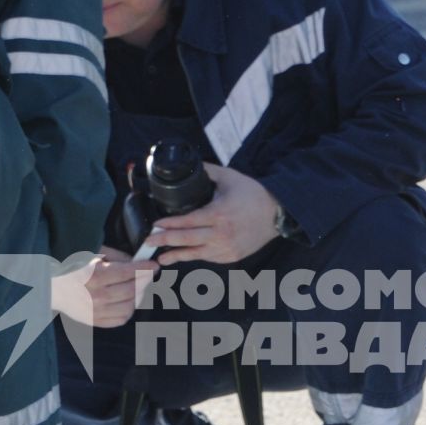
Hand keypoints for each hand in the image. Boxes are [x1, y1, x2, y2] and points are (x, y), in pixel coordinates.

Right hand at [49, 247, 156, 327]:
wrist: (50, 287)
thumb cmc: (72, 267)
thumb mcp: (92, 254)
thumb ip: (116, 257)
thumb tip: (137, 261)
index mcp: (95, 276)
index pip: (129, 273)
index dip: (145, 269)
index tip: (154, 266)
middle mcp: (96, 296)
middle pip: (131, 290)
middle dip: (144, 280)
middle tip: (148, 274)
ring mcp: (95, 311)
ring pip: (129, 306)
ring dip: (138, 295)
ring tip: (137, 286)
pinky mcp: (94, 321)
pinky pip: (121, 319)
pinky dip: (129, 309)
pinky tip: (128, 300)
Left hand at [148, 164, 280, 265]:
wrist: (277, 214)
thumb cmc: (253, 195)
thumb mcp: (230, 177)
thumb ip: (208, 171)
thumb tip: (190, 166)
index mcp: (219, 214)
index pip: (188, 221)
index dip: (169, 224)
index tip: (156, 224)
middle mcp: (222, 234)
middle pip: (187, 240)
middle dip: (165, 241)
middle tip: (148, 241)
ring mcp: (227, 248)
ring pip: (196, 254)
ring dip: (176, 255)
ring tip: (162, 257)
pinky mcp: (231, 257)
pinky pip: (208, 258)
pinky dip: (195, 256)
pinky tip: (184, 255)